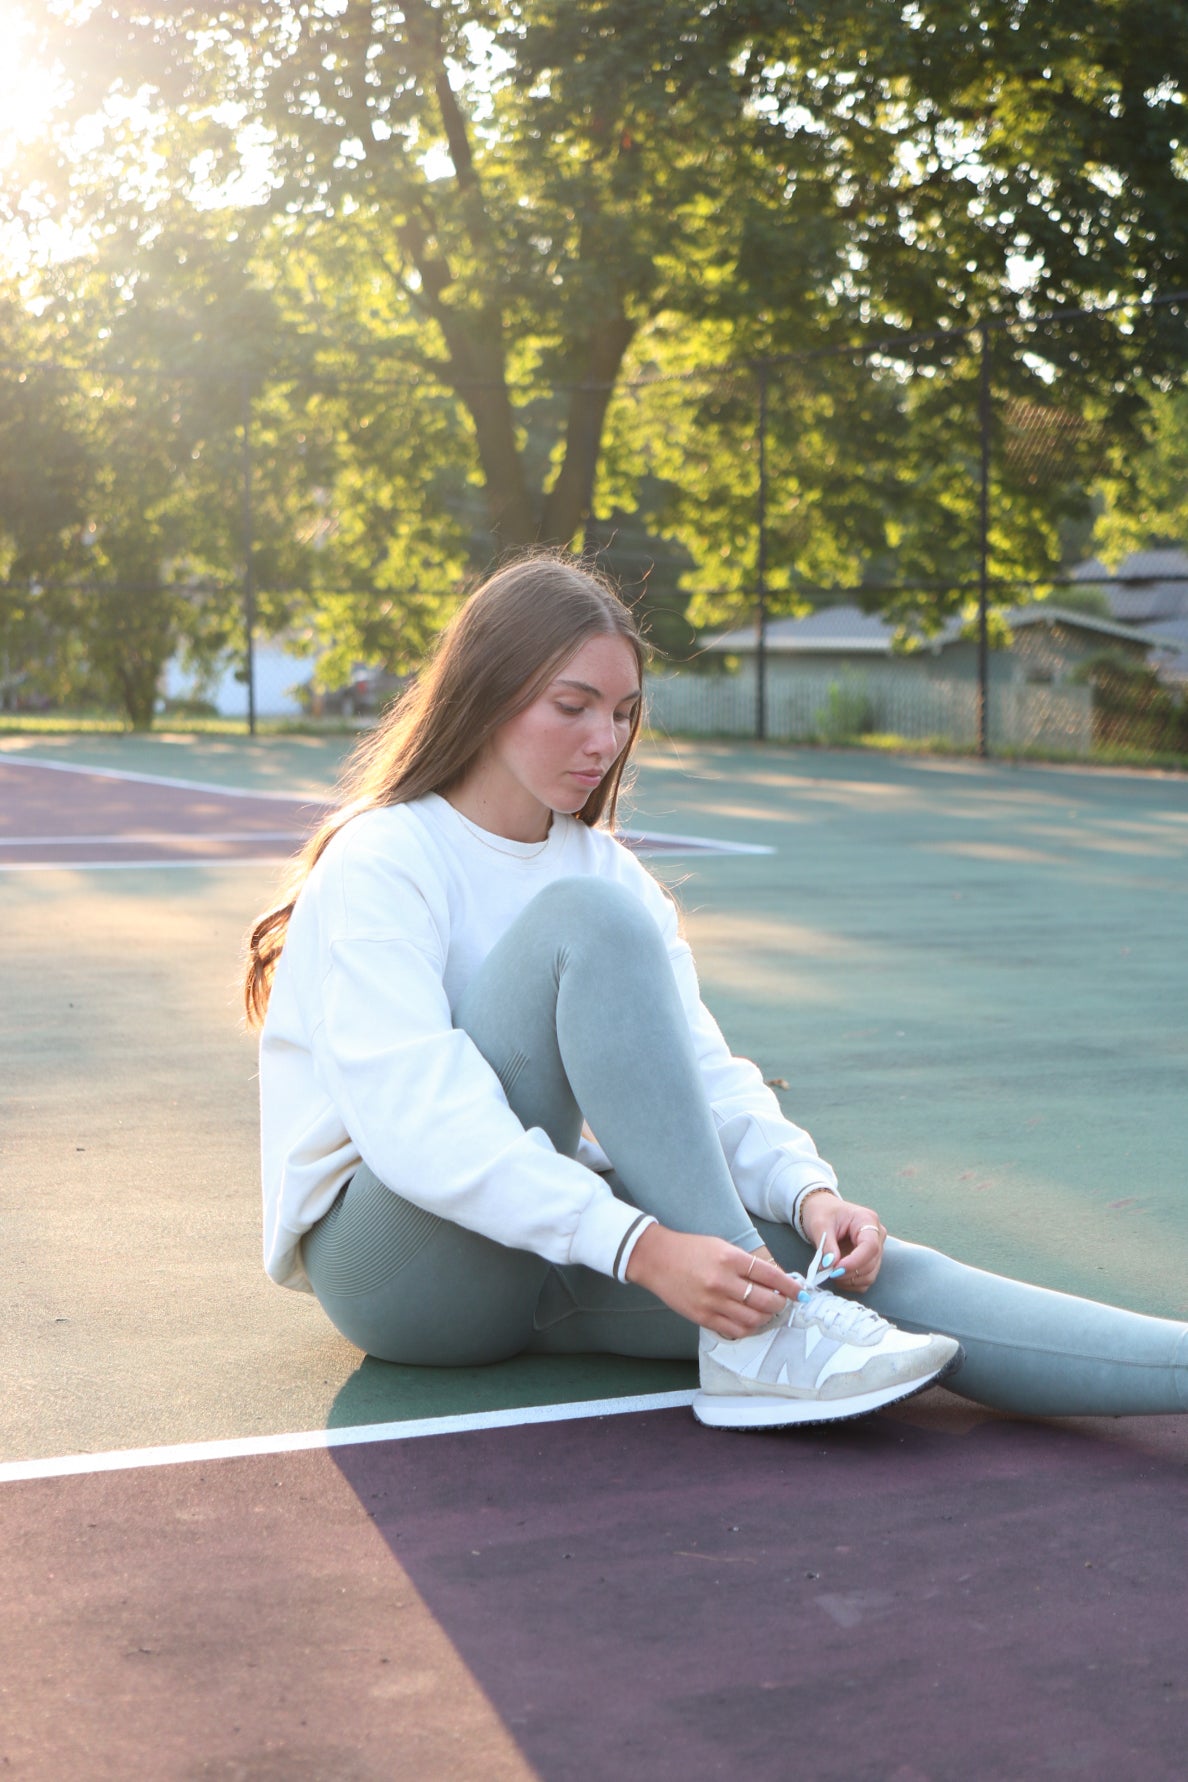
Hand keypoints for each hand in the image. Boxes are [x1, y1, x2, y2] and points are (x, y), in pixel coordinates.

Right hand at [625, 1225, 800, 1338]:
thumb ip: (746, 1264)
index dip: (789, 1286)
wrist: (656, 1259)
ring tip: (765, 1312)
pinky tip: (749, 1320)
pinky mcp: (702, 1317)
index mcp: (729, 1258)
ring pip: (753, 1319)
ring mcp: (712, 1302)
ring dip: (765, 1317)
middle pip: (765, 1301)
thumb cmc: (690, 1249)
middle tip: (781, 1302)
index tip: (800, 1292)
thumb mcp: (721, 1246)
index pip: (770, 1275)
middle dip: (780, 1304)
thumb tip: (774, 1281)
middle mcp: (722, 1281)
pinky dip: (748, 1328)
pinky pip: (734, 1330)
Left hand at [801, 1192, 885, 1293]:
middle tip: (828, 1272)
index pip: (870, 1246)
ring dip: (850, 1279)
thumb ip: (826, 1245)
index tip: (836, 1269)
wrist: (823, 1212)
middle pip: (871, 1263)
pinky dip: (851, 1283)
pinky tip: (838, 1276)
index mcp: (867, 1220)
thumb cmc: (823, 1212)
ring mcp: (875, 1250)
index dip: (855, 1261)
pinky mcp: (870, 1261)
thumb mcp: (820, 1224)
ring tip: (831, 1273)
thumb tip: (830, 1265)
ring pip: (870, 1275)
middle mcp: (877, 1235)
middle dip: (849, 1272)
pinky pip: (865, 1279)